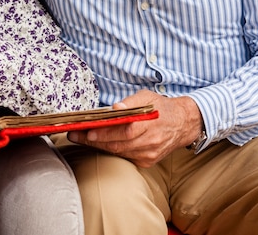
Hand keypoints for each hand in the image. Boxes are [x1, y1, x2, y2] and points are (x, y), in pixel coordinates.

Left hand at [67, 90, 203, 167]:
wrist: (183, 124)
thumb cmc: (161, 107)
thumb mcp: (146, 97)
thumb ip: (130, 102)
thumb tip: (115, 107)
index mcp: (150, 124)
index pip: (124, 131)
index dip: (105, 132)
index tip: (86, 131)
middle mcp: (150, 142)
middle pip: (117, 144)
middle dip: (93, 140)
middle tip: (74, 135)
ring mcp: (149, 154)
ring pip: (118, 152)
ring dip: (98, 146)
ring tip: (80, 138)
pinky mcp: (147, 162)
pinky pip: (124, 157)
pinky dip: (111, 150)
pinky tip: (97, 143)